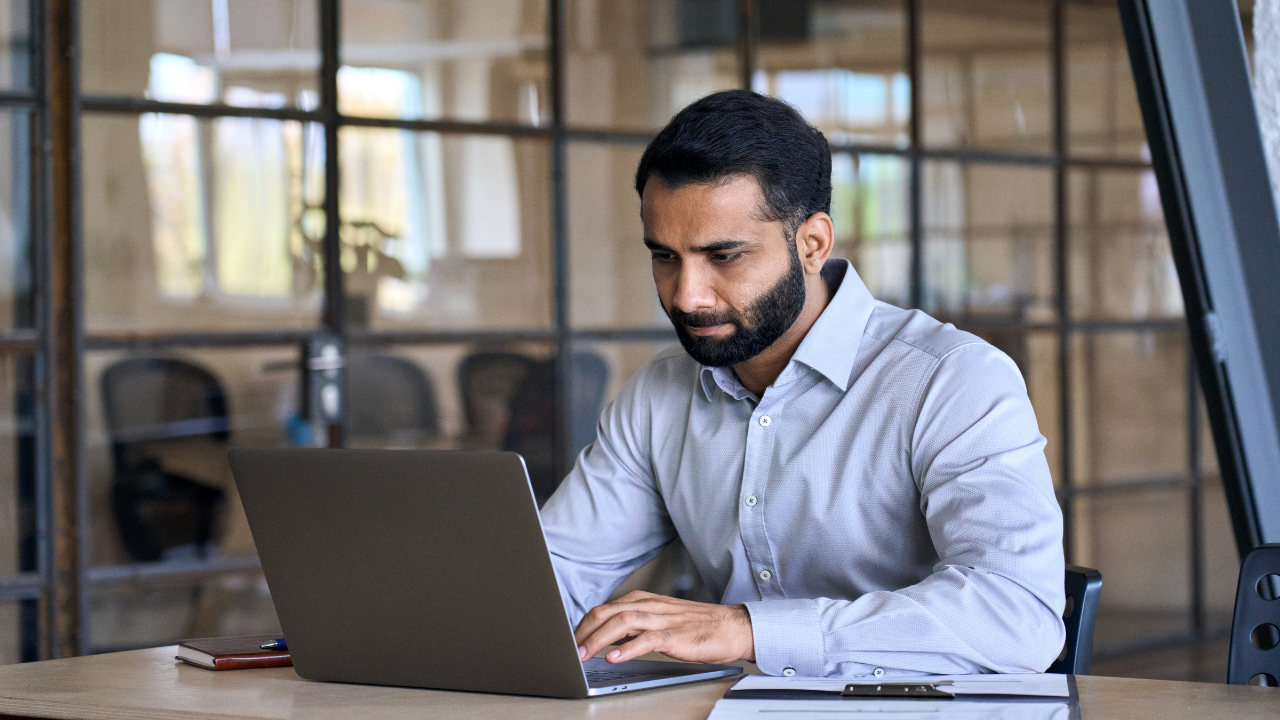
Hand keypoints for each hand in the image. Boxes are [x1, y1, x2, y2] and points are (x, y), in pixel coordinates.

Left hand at [574, 590, 755, 664]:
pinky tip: (614, 657)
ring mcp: (662, 619)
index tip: (569, 641)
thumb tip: (606, 638)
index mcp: (643, 600)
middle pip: (606, 613)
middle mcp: (649, 606)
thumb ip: (634, 625)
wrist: (732, 626)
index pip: (603, 609)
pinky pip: (647, 639)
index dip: (582, 625)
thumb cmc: (697, 626)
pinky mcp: (675, 635)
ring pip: (621, 623)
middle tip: (569, 650)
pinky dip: (627, 648)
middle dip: (583, 632)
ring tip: (583, 655)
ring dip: (598, 640)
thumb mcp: (659, 620)